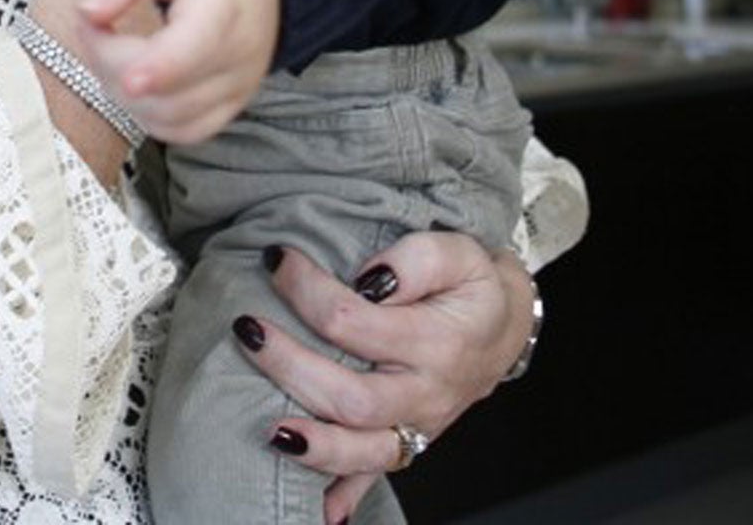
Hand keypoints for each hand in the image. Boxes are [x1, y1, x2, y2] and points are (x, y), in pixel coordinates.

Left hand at [73, 0, 278, 142]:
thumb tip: (89, 11)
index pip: (200, 44)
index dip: (163, 67)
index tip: (131, 79)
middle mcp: (242, 51)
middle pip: (170, 90)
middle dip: (112, 64)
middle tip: (93, 23)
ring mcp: (239, 85)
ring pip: (168, 117)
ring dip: (122, 91)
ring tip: (113, 46)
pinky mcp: (231, 106)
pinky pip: (182, 131)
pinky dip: (148, 114)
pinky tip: (136, 78)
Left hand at [235, 233, 536, 523]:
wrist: (504, 327)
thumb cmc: (473, 288)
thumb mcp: (459, 252)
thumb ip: (417, 259)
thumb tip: (370, 281)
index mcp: (437, 344)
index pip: (355, 322)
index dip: (307, 289)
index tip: (276, 260)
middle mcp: (425, 394)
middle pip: (351, 398)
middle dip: (289, 366)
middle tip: (248, 329)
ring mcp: (414, 427)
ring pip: (360, 451)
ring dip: (312, 445)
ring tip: (266, 426)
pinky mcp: (406, 443)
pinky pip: (372, 477)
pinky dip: (343, 494)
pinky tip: (317, 506)